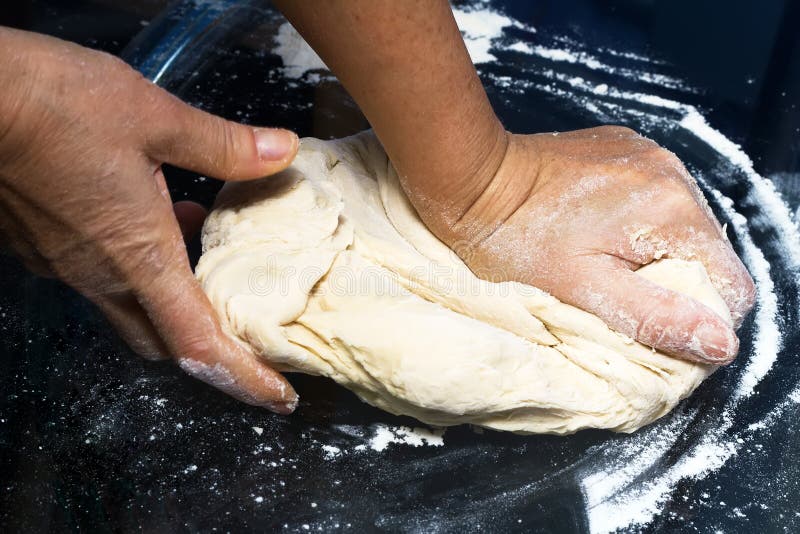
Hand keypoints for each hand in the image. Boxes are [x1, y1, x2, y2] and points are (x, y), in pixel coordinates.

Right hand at [0, 28, 298, 411]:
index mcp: (137, 257)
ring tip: (208, 253)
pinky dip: (138, 264)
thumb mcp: (157, 118)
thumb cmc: (56, 105)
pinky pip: (100, 275)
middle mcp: (99, 276)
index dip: (244, 378)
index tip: (280, 398)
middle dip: (207, 344)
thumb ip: (224, 145)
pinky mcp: (40, 245)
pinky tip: (154, 213)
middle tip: (248, 326)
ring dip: (173, 294)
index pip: (198, 344)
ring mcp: (64, 265)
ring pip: (130, 307)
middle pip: (163, 339)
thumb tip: (282, 152)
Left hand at [413, 126, 755, 364]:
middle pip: (710, 254)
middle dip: (677, 286)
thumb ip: (655, 316)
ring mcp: (649, 155)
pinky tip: (598, 233)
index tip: (658, 327)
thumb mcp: (582, 290)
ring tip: (606, 265)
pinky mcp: (626, 148)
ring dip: (656, 254)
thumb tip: (721, 344)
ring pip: (683, 227)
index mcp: (671, 211)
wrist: (473, 180)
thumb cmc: (515, 239)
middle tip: (621, 297)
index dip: (703, 319)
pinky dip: (639, 224)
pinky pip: (656, 198)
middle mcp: (672, 174)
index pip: (732, 285)